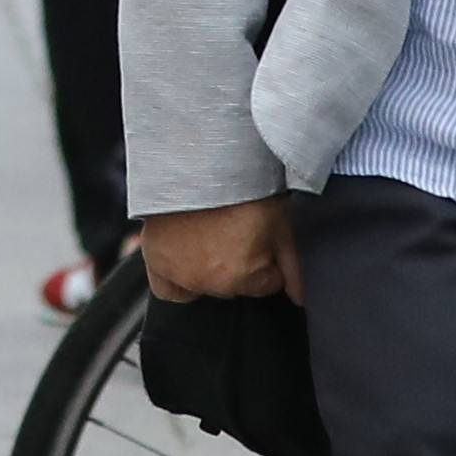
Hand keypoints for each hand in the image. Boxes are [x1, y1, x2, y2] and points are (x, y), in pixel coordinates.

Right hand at [141, 198, 297, 306]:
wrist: (203, 157)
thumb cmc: (245, 186)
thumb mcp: (279, 224)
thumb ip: (292, 267)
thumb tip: (300, 298)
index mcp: (243, 276)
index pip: (267, 284)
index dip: (268, 259)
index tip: (260, 236)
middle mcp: (208, 282)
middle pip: (235, 286)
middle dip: (239, 264)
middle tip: (234, 230)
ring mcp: (178, 272)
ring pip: (203, 286)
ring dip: (209, 268)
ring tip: (211, 234)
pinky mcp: (155, 259)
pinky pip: (166, 289)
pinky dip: (177, 280)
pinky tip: (186, 257)